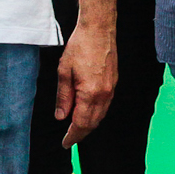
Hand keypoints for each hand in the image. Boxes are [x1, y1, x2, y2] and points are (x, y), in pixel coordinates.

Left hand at [56, 19, 116, 146]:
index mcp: (90, 93)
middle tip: (69, 139)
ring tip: (76, 129)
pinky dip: (95, 114)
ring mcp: (111, 89)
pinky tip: (87, 112)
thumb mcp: (64, 72)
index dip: (72, 136)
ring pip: (100, 115)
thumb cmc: (80, 46)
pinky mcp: (113, 83)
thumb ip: (63, 97)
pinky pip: (105, 105)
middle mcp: (104, 94)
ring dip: (88, 124)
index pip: (81, 123)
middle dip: (80, 133)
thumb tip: (61, 116)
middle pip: (93, 122)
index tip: (65, 143)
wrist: (99, 30)